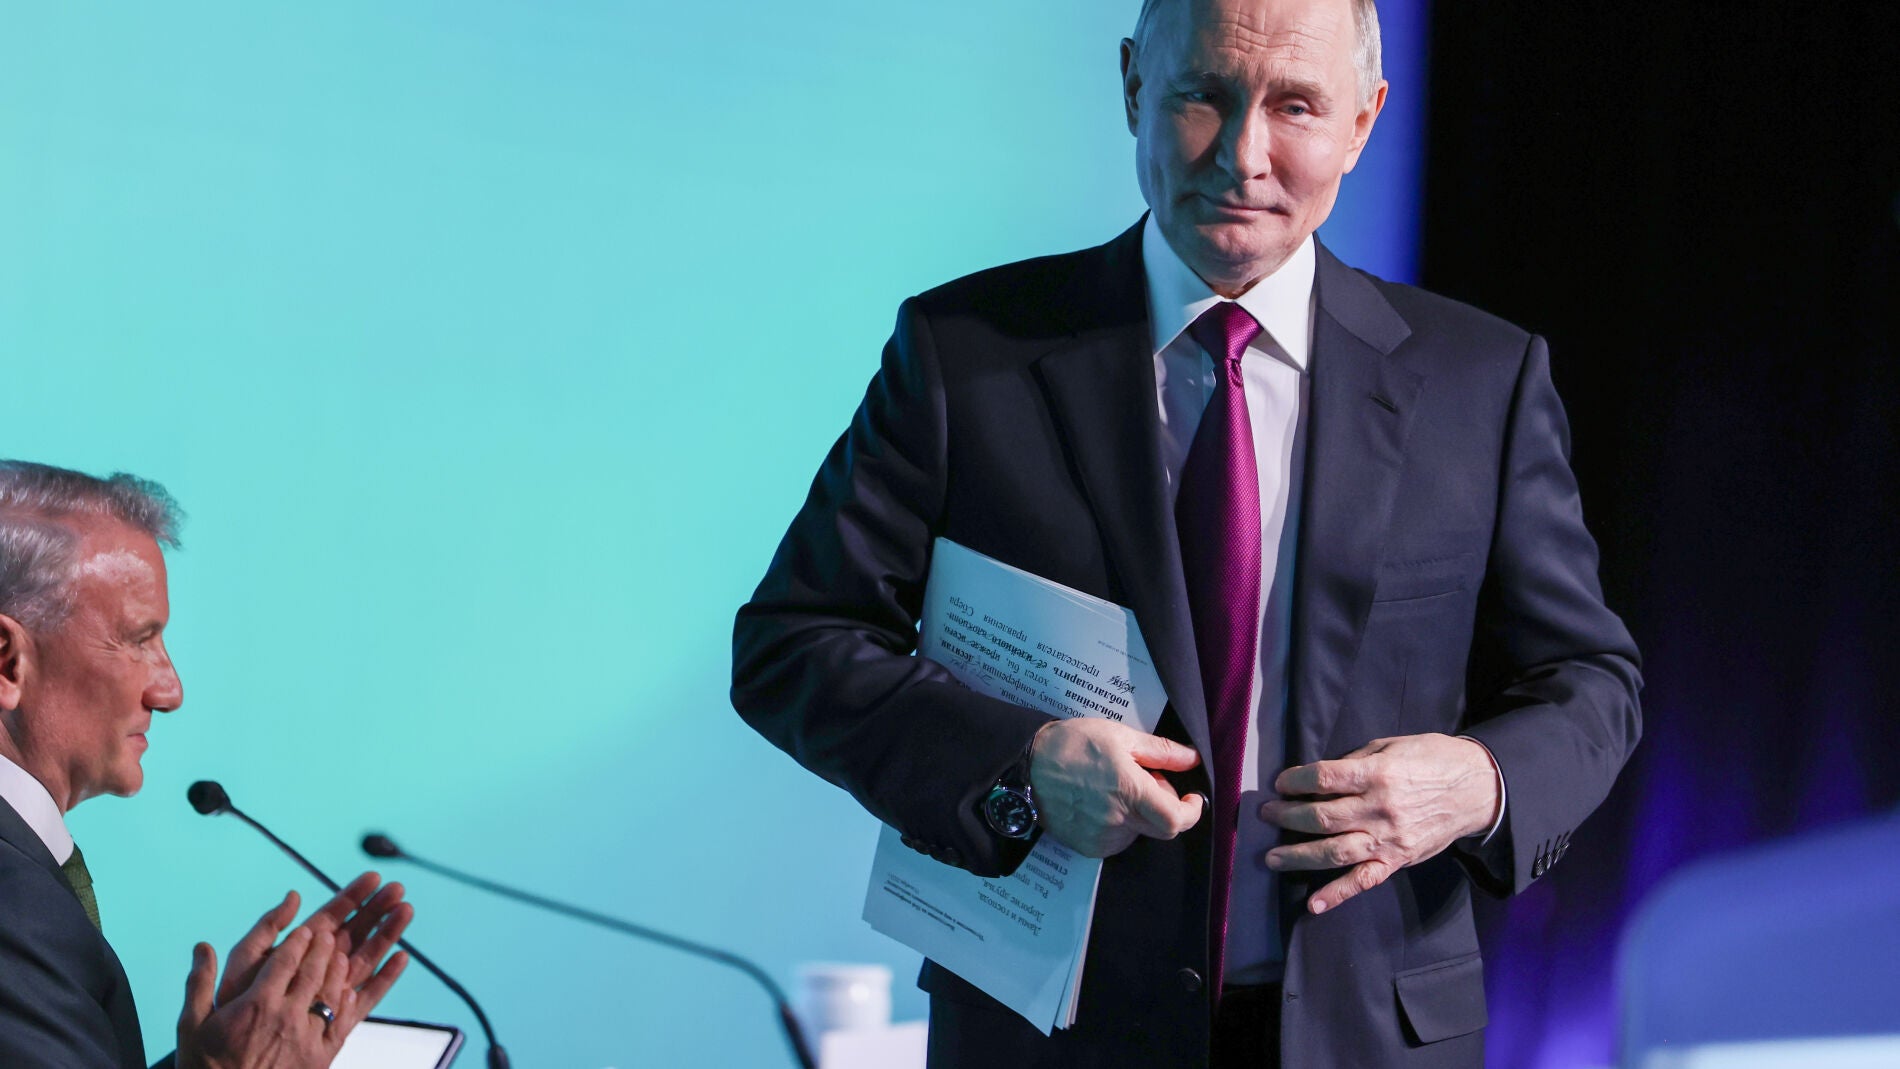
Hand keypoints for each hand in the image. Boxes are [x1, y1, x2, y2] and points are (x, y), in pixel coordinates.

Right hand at [177, 927, 352, 1068]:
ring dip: (337, 972)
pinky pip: (339, 1026)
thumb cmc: (205, 1068)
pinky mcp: (319, 1058)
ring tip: (340, 956)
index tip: (304, 930)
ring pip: (330, 994)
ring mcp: (306, 1037)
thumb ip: (199, 983)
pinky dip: (346, 1006)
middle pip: (312, 972)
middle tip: (328, 934)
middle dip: (321, 949)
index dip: (297, 941)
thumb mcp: (191, 1026)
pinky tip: (349, 994)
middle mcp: (287, 1016)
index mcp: (258, 1003)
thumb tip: (202, 947)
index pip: (285, 961)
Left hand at [218, 873, 413, 1013]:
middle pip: (355, 932)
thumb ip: (267, 929)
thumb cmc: (233, 1008)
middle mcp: (319, 967)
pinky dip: (386, 978)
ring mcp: (331, 991)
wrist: (236, 1056)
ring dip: (387, 933)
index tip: (374, 877)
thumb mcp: (245, 960)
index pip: (332, 916)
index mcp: (298, 951)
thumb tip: (294, 896)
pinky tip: (402, 958)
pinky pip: (368, 996)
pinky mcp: (340, 1018)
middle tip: (398, 889)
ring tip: (406, 911)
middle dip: (377, 909)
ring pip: (367, 957)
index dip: (353, 895)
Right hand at [1028, 718, 1204, 856]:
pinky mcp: (1088, 847)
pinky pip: (1118, 839)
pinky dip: (1120, 823)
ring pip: (1139, 831)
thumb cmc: (1072, 746)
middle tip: (1145, 780)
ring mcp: (1101, 838)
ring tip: (1115, 788)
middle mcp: (1117, 821)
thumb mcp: (1120, 736)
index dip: (1192, 812)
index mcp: (1129, 791)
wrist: (1027, 766)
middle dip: (1164, 806)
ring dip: (1139, 813)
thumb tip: (1191, 758)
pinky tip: (1100, 801)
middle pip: (1162, 828)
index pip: (1176, 820)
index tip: (1192, 798)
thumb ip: (1161, 751)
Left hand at [1262, 734, 1499, 915]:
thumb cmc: (1433, 759)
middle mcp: (1380, 809)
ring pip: (1335, 852)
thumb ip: (1356, 762)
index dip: (1295, 781)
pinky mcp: (1398, 860)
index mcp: (1378, 774)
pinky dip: (1338, 894)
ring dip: (1298, 855)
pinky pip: (1364, 881)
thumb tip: (1321, 777)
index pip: (1324, 779)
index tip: (1280, 783)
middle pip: (1322, 817)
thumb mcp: (1392, 745)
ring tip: (1271, 857)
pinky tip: (1313, 904)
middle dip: (1287, 816)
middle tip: (1266, 814)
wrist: (1477, 789)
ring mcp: (1389, 839)